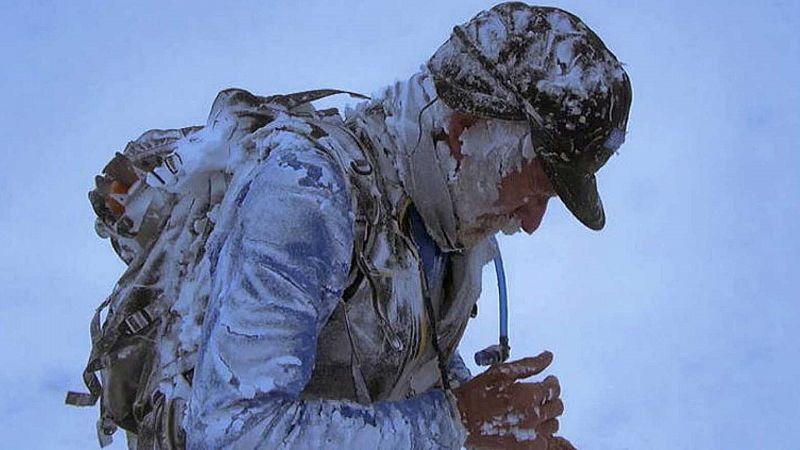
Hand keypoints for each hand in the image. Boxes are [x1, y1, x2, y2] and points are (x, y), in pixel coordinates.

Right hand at [453, 351, 575, 449]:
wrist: (460, 420)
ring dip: (546, 417)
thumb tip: (548, 356)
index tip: (546, 381)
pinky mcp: (526, 448)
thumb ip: (528, 365)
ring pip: (553, 425)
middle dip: (550, 399)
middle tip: (538, 397)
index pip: (554, 388)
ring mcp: (531, 435)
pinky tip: (527, 428)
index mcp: (530, 395)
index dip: (552, 383)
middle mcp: (534, 416)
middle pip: (557, 407)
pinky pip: (545, 442)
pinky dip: (540, 434)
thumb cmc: (478, 393)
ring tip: (531, 412)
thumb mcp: (500, 373)